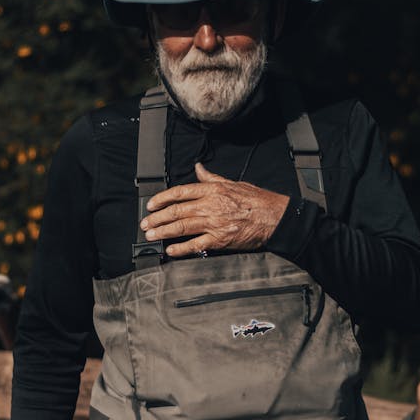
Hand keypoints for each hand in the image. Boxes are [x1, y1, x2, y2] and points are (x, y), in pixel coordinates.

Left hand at [140, 162, 289, 257]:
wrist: (274, 217)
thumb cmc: (257, 200)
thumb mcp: (232, 182)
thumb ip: (211, 178)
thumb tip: (198, 168)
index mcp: (212, 190)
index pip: (180, 192)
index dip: (162, 199)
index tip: (151, 204)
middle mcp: (210, 206)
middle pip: (176, 211)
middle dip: (157, 218)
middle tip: (145, 223)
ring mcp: (214, 223)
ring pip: (181, 227)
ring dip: (163, 232)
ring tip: (151, 235)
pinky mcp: (220, 240)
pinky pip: (196, 245)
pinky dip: (181, 248)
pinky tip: (171, 250)